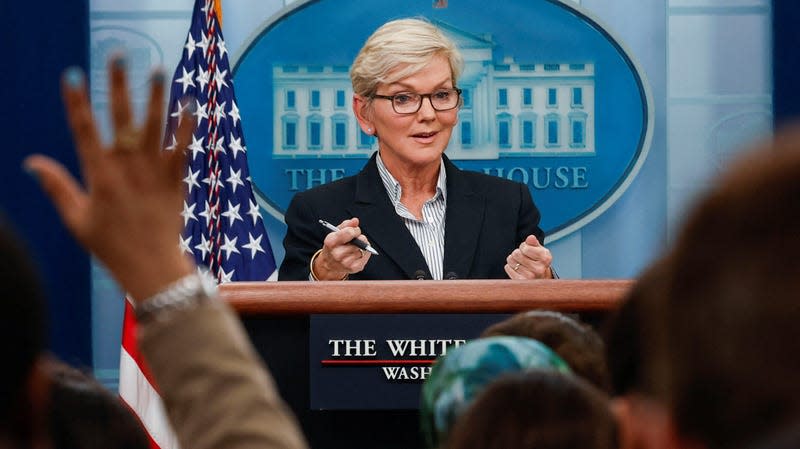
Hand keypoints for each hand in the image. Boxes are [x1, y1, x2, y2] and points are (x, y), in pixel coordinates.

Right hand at [24, 56, 195, 300]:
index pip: (84, 131)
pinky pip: (183, 147)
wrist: (152, 266)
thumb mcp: (76, 219)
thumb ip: (56, 187)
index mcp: (99, 175)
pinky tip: (190, 104)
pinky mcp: (176, 180)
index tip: (73, 75)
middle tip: (119, 56)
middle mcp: (128, 168)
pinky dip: (186, 126)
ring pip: (155, 127)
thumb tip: (31, 162)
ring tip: (159, 70)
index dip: (77, 102)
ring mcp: (155, 172)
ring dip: (157, 97)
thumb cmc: (111, 245)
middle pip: (122, 118)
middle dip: (119, 85)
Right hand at [312, 217, 371, 279]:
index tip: (354, 231)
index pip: (349, 232)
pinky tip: (359, 251)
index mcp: (330, 242)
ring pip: (363, 248)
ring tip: (355, 246)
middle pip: (359, 241)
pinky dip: (366, 252)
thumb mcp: (336, 233)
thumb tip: (355, 220)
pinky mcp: (354, 268)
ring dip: (362, 245)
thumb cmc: (334, 245)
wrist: (329, 263)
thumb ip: (346, 225)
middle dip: (360, 238)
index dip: (354, 230)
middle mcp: (337, 254)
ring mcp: (345, 263)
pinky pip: (366, 255)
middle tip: (356, 239)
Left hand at [505, 235, 553, 278]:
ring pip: (511, 260)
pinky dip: (510, 266)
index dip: (523, 246)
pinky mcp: (520, 282)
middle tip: (523, 257)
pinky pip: (507, 267)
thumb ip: (533, 242)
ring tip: (520, 262)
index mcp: (546, 258)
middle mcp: (539, 269)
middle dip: (518, 252)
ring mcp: (530, 277)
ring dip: (513, 259)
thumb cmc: (538, 261)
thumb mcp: (539, 249)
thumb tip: (530, 238)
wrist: (539, 278)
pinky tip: (517, 269)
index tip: (527, 250)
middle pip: (516, 253)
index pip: (525, 247)